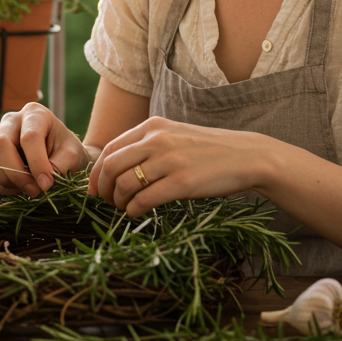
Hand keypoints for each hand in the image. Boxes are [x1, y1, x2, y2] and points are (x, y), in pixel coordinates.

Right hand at [0, 102, 87, 196]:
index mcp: (35, 114)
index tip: (47, 184)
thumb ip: (59, 168)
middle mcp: (11, 120)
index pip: (29, 137)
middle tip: (34, 190)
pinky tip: (17, 188)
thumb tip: (40, 184)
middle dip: (16, 173)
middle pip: (0, 144)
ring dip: (4, 180)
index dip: (37, 163)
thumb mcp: (73, 156)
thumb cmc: (67, 152)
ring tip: (26, 189)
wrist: (61, 156)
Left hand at [89, 117, 275, 216]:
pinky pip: (144, 200)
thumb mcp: (175, 135)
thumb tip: (115, 166)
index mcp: (153, 126)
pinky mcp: (182, 182)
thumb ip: (147, 144)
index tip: (94, 189)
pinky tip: (137, 213)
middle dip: (102, 189)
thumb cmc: (208, 151)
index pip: (110, 148)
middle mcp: (158, 140)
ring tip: (124, 208)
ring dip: (118, 202)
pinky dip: (133, 210)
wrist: (247, 156)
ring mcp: (170, 160)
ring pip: (123, 184)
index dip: (96, 172)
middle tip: (106, 203)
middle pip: (110, 166)